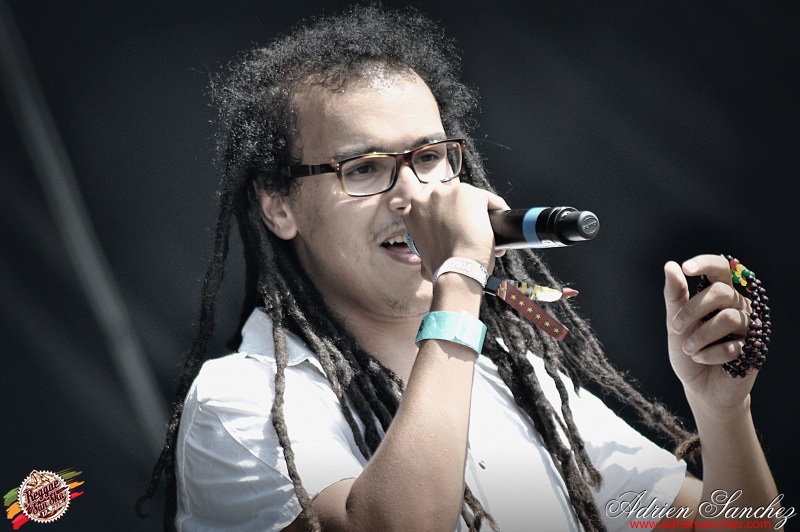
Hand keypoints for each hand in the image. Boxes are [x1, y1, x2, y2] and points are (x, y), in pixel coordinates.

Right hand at [403, 182, 508, 279]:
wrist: (457, 269)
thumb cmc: (441, 267)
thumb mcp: (421, 255)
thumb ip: (426, 245)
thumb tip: (429, 259)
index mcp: (412, 210)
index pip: (433, 203)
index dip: (446, 214)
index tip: (455, 225)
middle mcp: (428, 196)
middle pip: (451, 197)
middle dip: (460, 210)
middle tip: (469, 227)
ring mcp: (449, 193)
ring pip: (470, 197)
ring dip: (477, 210)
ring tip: (485, 228)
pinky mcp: (471, 194)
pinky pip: (490, 200)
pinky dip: (497, 210)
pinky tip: (498, 225)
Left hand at [663, 254, 756, 410]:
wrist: (698, 386)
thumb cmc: (687, 351)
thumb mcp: (676, 324)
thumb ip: (675, 297)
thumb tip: (670, 266)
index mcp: (719, 296)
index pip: (720, 268)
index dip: (706, 263)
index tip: (686, 267)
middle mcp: (738, 306)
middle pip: (722, 292)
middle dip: (692, 309)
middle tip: (675, 327)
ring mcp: (748, 327)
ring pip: (728, 318)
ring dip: (700, 336)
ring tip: (689, 349)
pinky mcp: (754, 348)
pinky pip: (734, 346)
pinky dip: (709, 355)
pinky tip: (703, 360)